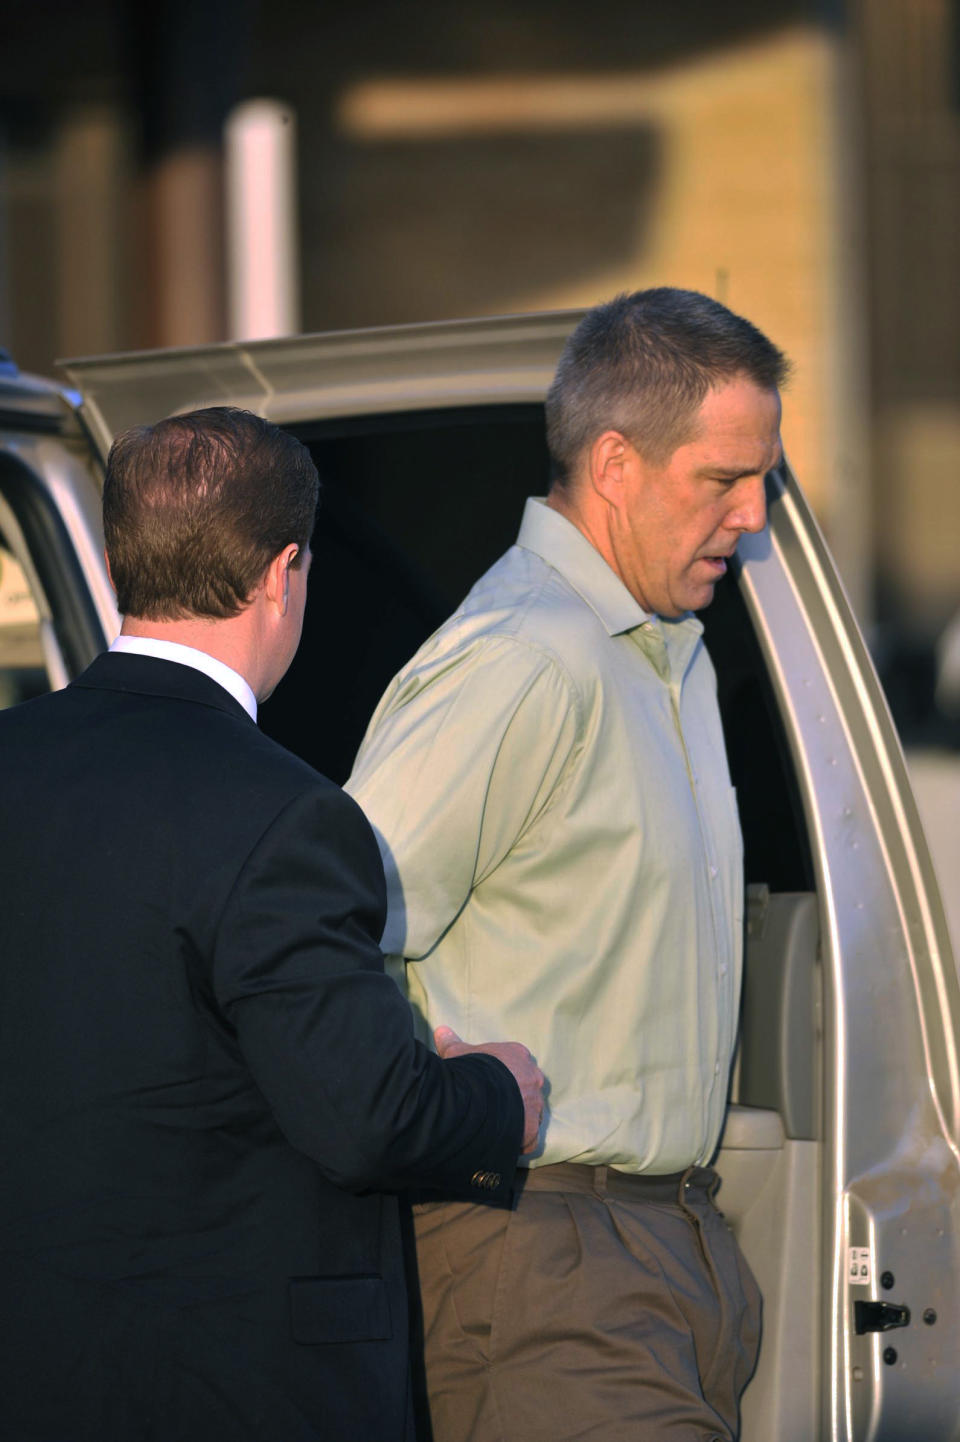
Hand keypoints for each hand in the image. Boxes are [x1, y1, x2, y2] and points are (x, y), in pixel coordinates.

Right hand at [434, 1025, 544, 1153]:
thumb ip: (451, 1042)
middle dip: (515, 1094)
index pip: (516, 1063)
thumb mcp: (456, 1053)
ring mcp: (535, 1104)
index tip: (491, 1083)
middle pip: (528, 1087)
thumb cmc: (468, 1071)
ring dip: (519, 1117)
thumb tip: (441, 1029)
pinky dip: (519, 1140)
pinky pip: (529, 1137)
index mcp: (517, 1056)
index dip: (504, 1073)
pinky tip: (502, 1141)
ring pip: (531, 1112)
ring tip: (497, 1125)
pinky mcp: (532, 1129)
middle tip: (494, 1104)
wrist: (475, 1098)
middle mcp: (532, 1078)